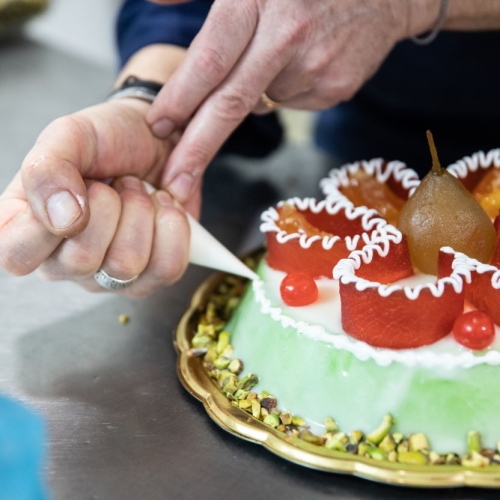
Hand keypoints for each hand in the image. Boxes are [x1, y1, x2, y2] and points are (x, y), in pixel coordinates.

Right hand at [0, 98, 197, 296]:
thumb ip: (47, 169)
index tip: (79, 188)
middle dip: (109, 207)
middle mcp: (64, 261)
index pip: (16, 256)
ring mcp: (108, 276)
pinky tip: (163, 209)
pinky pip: (166, 268)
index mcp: (28, 228)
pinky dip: (172, 228)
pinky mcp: (151, 278)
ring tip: (139, 193)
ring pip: (126, 266)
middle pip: (81, 261)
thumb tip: (61, 219)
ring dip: (142, 213)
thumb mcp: (69, 136)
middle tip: (115, 184)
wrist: (160, 140)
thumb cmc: (108, 140)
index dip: (46, 226)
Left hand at [146, 0, 439, 203]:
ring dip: (253, 91)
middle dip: (197, 149)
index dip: (179, 100)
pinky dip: (284, 87)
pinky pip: (291, 100)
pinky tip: (302, 59)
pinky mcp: (335, 88)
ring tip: (277, 50)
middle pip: (230, 104)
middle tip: (175, 183)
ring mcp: (315, 66)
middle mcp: (285, 35)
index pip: (208, 62)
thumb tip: (153, 0)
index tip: (158, 127)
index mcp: (256, 1)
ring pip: (260, 102)